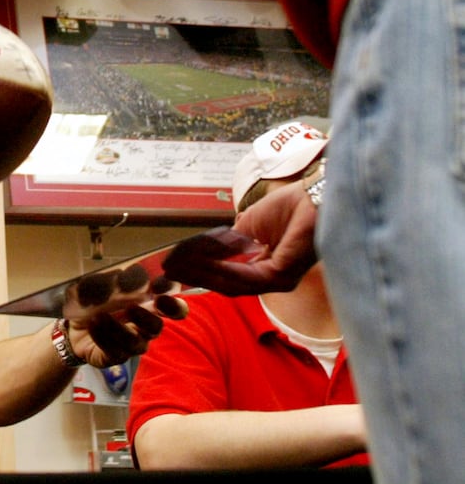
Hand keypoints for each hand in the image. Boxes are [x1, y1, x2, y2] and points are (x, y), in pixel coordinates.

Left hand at [65, 263, 188, 366]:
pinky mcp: (116, 357)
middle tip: (131, 307)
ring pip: (135, 343)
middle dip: (146, 318)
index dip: (173, 305)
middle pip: (157, 327)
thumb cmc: (91, 300)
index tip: (161, 294)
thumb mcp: (94, 285)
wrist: (69, 323)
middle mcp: (143, 327)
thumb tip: (121, 278)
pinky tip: (92, 326)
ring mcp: (131, 344)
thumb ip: (108, 280)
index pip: (173, 308)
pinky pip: (115, 353)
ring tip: (98, 316)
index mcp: (147, 305)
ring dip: (118, 329)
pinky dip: (103, 338)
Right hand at [164, 180, 318, 294]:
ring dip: (202, 273)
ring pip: (231, 284)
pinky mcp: (281, 277)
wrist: (313, 198)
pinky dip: (219, 268)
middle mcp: (272, 281)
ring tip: (179, 263)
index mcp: (266, 270)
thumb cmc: (289, 208)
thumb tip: (205, 251)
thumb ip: (230, 243)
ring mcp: (277, 282)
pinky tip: (201, 260)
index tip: (175, 265)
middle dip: (195, 276)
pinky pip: (243, 277)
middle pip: (225, 285)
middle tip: (169, 268)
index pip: (228, 277)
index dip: (200, 272)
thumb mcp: (248, 226)